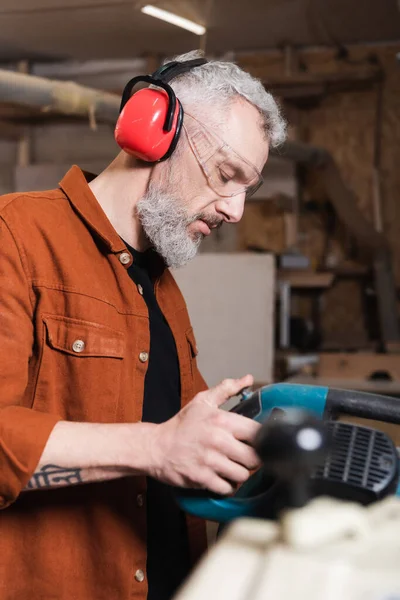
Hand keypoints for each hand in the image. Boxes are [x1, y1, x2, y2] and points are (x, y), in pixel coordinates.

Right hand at [147, 375, 260, 494]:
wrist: (156, 447)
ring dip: (240, 474)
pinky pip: (227, 489)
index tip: (256, 442)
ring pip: (243, 475)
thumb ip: (227, 389)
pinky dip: (227, 486)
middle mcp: (218, 440)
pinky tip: (222, 478)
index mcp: (222, 420)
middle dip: (252, 460)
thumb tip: (247, 379)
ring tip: (233, 468)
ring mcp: (210, 461)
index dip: (261, 439)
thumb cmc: (182, 425)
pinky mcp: (202, 479)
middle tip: (245, 457)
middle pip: (254, 458)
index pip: (258, 433)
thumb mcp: (202, 401)